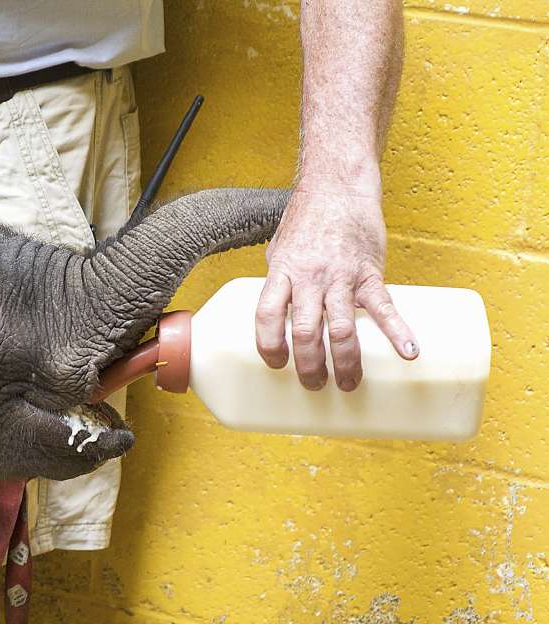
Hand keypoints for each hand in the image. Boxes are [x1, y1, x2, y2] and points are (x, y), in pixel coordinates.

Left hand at [255, 180, 417, 390]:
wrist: (338, 187)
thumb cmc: (307, 219)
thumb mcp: (280, 250)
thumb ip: (281, 283)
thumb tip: (280, 315)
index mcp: (282, 273)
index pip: (266, 316)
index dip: (269, 346)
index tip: (276, 365)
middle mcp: (310, 278)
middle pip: (306, 331)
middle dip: (309, 366)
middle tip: (313, 385)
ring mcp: (341, 277)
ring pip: (342, 328)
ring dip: (345, 362)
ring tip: (347, 385)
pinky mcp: (370, 273)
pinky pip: (384, 307)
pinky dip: (398, 332)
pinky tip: (409, 354)